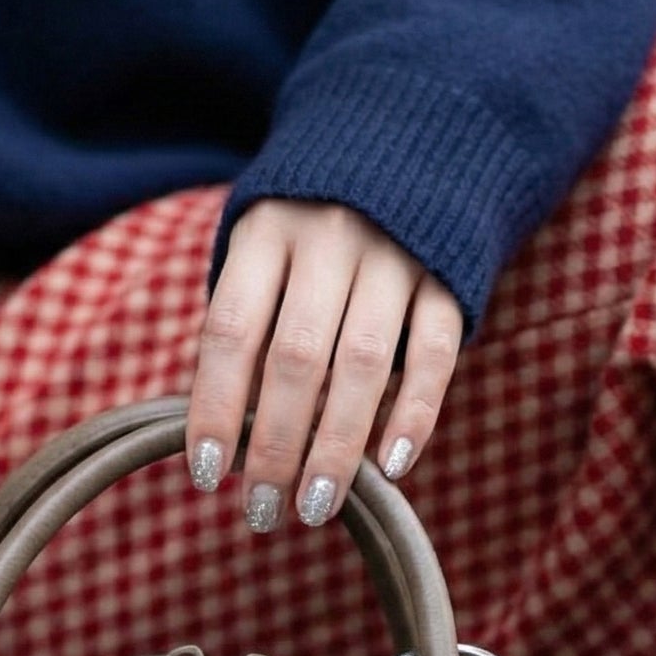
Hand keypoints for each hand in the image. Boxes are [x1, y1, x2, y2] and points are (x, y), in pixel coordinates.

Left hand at [185, 200, 463, 529]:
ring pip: (363, 363)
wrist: (415, 143)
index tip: (207, 476)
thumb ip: (249, 321)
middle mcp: (328, 238)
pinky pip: (434, 353)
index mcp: (266, 231)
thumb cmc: (316, 225)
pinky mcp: (448, 275)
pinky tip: (393, 465)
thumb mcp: (265, 246)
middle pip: (295, 357)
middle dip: (275, 445)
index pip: (230, 331)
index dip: (214, 407)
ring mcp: (395, 254)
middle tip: (263, 512)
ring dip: (337, 447)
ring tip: (317, 507)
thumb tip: (228, 434)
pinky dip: (415, 413)